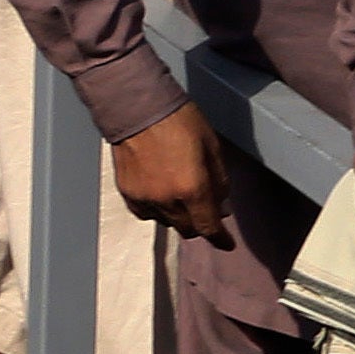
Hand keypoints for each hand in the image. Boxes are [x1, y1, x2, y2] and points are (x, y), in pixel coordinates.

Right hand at [109, 101, 232, 246]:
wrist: (137, 108)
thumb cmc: (181, 122)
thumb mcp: (213, 149)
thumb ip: (220, 183)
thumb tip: (222, 206)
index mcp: (192, 189)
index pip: (208, 227)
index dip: (220, 239)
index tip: (227, 245)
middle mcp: (166, 199)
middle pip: (187, 229)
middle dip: (201, 225)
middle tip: (209, 213)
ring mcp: (143, 197)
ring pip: (166, 222)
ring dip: (179, 217)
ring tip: (185, 199)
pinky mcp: (126, 192)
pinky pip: (145, 213)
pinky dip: (158, 211)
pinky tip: (163, 197)